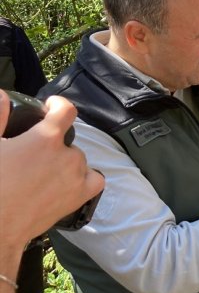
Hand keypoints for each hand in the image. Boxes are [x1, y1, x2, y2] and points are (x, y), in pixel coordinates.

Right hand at [0, 93, 104, 247]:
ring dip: (66, 162)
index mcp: (45, 138)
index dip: (59, 105)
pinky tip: (70, 181)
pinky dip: (86, 178)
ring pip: (78, 160)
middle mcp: (68, 154)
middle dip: (53, 145)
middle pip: (67, 142)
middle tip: (33, 157)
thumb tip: (2, 96)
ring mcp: (77, 176)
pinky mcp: (80, 196)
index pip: (66, 110)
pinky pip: (95, 180)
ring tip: (44, 173)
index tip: (52, 106)